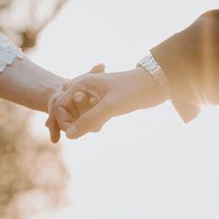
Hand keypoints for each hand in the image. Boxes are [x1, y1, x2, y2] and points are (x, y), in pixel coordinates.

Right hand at [52, 66, 167, 137]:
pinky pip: (90, 116)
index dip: (64, 122)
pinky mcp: (103, 101)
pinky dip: (93, 122)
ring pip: (79, 115)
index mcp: (82, 83)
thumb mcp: (110, 107)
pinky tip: (103, 124)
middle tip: (95, 126)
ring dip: (85, 124)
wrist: (158, 83)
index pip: (60, 106)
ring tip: (100, 125)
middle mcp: (85, 88)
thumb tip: (70, 136)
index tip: (76, 134)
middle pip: (68, 111)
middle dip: (75, 123)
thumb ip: (88, 120)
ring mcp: (93, 95)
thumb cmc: (134, 91)